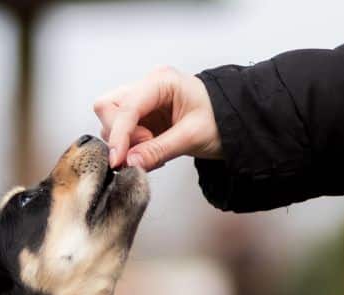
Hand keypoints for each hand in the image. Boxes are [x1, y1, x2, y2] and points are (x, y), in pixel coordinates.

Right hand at [94, 66, 222, 170]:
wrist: (234, 124)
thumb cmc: (220, 121)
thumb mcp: (191, 137)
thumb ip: (158, 150)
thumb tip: (130, 163)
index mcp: (162, 81)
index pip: (126, 106)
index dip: (118, 135)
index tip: (118, 160)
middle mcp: (148, 87)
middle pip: (109, 107)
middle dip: (120, 135)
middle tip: (144, 151)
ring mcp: (144, 102)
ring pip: (112, 120)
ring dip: (126, 143)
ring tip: (153, 152)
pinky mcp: (144, 118)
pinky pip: (124, 133)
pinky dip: (132, 147)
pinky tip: (151, 152)